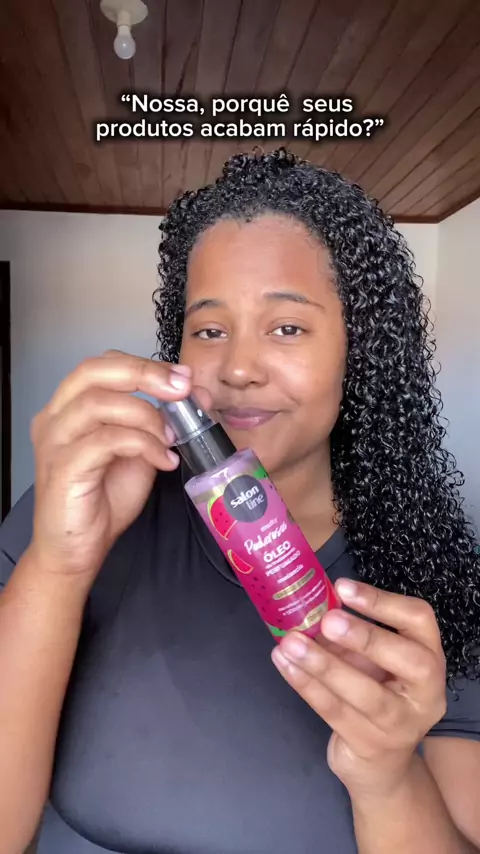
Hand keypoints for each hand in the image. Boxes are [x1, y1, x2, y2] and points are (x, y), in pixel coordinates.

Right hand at [29, 350, 207, 585]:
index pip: (102, 365)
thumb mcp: (141, 452)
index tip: (182, 378)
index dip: (144, 364)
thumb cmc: (102, 501)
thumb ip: (160, 422)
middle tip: (181, 389)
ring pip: (99, 404)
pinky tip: (163, 460)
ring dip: (147, 416)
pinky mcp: (63, 468)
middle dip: (144, 374)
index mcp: (68, 407)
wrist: (77, 551)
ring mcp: (54, 441)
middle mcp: (54, 417)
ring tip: (172, 438)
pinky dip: (142, 444)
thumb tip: (196, 394)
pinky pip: (105, 441)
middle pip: (94, 372)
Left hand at [271, 579, 446, 796]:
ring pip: (365, 693)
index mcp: (430, 656)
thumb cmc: (377, 695)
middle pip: (408, 660)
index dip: (383, 601)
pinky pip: (335, 712)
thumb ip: (353, 634)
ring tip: (290, 643)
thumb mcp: (375, 661)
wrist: (382, 764)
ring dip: (323, 664)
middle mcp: (425, 691)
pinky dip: (305, 685)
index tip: (343, 587)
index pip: (420, 620)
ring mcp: (400, 724)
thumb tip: (313, 603)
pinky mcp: (370, 746)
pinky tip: (284, 664)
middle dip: (365, 638)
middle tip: (327, 620)